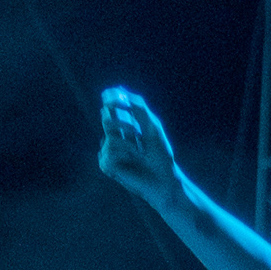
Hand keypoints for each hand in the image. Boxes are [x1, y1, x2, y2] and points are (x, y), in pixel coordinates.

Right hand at [98, 88, 178, 205]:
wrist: (164, 179)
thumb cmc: (160, 154)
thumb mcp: (152, 126)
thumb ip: (138, 107)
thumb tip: (119, 90)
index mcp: (126, 127)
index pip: (113, 108)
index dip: (112, 99)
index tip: (112, 94)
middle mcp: (115, 137)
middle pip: (107, 117)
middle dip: (123, 121)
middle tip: (136, 131)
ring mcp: (109, 151)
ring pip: (109, 135)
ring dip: (128, 141)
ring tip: (139, 151)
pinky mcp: (107, 164)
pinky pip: (109, 151)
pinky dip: (124, 154)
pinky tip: (132, 161)